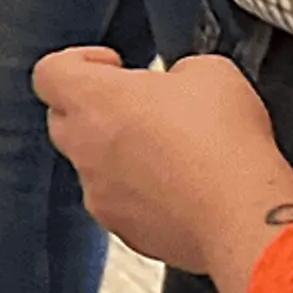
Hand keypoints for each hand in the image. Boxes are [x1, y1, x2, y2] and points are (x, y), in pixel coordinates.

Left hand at [35, 49, 292, 292]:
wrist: (243, 213)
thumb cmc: (223, 142)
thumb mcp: (208, 71)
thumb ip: (177, 72)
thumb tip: (179, 86)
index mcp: (94, 99)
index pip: (49, 72)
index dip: (79, 61)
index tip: (112, 65)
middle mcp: (86, 149)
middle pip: (65, 119)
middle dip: (98, 109)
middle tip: (142, 106)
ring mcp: (101, 195)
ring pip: (93, 167)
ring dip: (121, 155)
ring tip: (172, 150)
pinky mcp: (127, 231)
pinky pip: (121, 204)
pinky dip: (143, 195)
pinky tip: (183, 187)